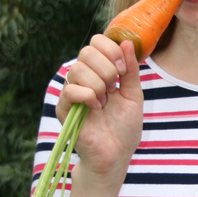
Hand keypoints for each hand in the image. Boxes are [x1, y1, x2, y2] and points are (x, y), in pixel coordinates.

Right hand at [56, 36, 142, 183]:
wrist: (115, 155)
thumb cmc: (124, 128)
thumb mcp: (134, 94)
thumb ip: (131, 69)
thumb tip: (126, 41)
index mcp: (100, 72)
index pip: (96, 42)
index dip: (111, 50)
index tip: (123, 70)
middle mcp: (83, 78)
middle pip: (87, 51)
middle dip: (107, 69)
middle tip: (113, 89)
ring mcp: (72, 92)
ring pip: (78, 69)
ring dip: (98, 85)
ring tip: (104, 103)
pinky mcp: (63, 108)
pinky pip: (70, 90)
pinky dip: (87, 96)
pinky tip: (96, 108)